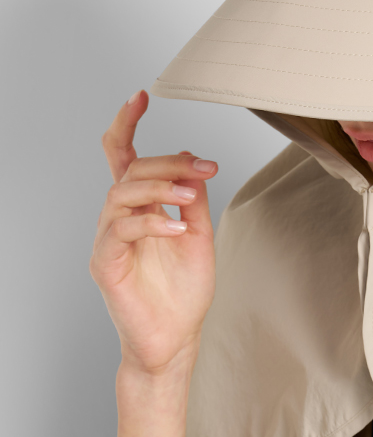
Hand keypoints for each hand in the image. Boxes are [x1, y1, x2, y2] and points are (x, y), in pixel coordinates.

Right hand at [90, 90, 217, 375]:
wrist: (175, 339)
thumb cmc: (183, 292)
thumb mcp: (199, 234)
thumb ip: (192, 198)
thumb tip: (190, 159)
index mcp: (138, 206)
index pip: (123, 156)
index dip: (127, 123)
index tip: (141, 96)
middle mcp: (118, 217)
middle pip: (130, 170)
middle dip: (168, 163)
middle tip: (202, 168)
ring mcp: (109, 240)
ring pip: (121, 194)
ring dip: (159, 187)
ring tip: (189, 196)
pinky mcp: (106, 263)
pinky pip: (121, 230)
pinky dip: (151, 222)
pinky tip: (178, 227)